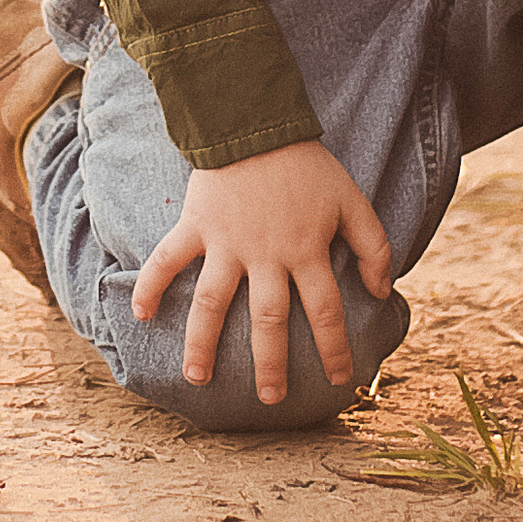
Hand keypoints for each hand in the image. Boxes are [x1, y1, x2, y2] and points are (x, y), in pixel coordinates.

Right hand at [130, 137, 392, 405]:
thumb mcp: (352, 200)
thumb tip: (382, 291)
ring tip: (198, 378)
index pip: (325, 312)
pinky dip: (150, 284)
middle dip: (270, 364)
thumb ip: (374, 246)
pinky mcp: (196, 226)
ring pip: (212, 304)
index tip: (339, 379)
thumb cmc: (307, 165)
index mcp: (306, 251)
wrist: (257, 123)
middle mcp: (265, 256)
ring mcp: (226, 243)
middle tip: (270, 399)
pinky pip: (168, 260)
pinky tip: (140, 314)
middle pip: (268, 321)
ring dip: (202, 343)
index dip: (334, 348)